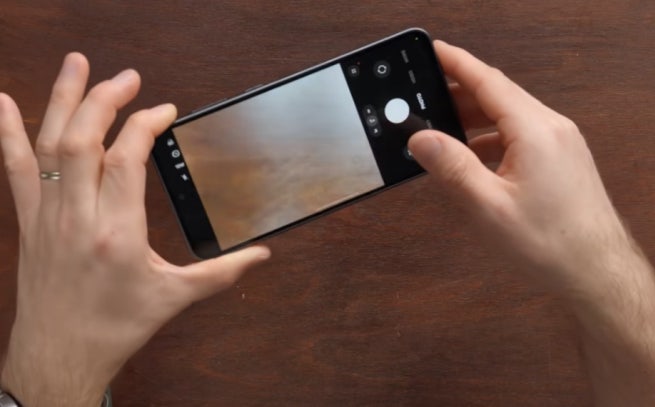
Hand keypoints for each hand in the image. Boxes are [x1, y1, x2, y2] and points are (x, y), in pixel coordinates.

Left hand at [0, 53, 269, 405]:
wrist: (59, 355)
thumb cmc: (114, 328)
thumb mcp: (174, 298)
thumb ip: (221, 273)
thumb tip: (261, 256)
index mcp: (117, 233)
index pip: (128, 159)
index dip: (146, 125)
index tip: (165, 112)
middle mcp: (77, 217)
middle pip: (85, 139)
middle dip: (106, 99)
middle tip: (128, 79)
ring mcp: (47, 216)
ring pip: (49, 144)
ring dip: (63, 100)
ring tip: (78, 64)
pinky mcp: (29, 221)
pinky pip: (14, 168)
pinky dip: (7, 133)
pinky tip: (5, 103)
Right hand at [409, 41, 630, 295]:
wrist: (598, 271)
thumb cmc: (551, 243)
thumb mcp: (488, 207)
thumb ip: (453, 167)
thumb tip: (422, 138)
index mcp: (536, 131)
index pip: (488, 81)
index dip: (456, 63)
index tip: (433, 50)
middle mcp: (553, 128)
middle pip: (500, 95)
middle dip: (460, 94)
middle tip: (427, 100)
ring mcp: (563, 143)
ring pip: (512, 116)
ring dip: (477, 118)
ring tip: (445, 132)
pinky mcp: (565, 160)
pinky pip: (524, 135)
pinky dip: (495, 138)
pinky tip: (477, 159)